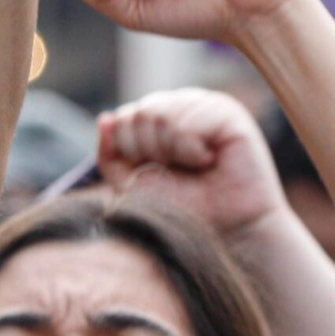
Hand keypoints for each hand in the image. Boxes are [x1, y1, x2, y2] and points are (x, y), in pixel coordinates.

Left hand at [96, 87, 285, 239]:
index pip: (124, 117)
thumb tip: (106, 117)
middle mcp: (181, 106)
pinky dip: (189, 149)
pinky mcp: (228, 114)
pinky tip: (208, 160)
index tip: (156, 170)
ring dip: (171, 152)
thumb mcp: (131, 181)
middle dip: (150, 152)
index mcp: (158, 117)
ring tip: (195, 166)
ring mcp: (205, 106)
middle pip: (140, 114)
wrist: (222, 230)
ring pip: (160, 115)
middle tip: (178, 170)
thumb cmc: (179, 206)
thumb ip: (110, 152)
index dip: (131, 150)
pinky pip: (187, 121)